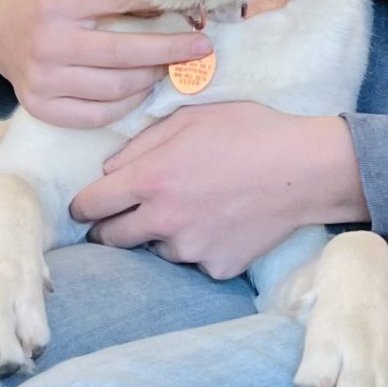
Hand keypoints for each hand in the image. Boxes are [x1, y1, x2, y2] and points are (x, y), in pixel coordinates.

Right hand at [0, 0, 211, 127]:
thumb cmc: (46, 3)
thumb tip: (168, 4)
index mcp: (57, 3)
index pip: (118, 0)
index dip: (157, 4)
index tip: (189, 9)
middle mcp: (49, 43)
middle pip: (124, 52)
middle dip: (170, 50)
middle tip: (201, 49)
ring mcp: (44, 80)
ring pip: (115, 87)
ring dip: (150, 78)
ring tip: (168, 68)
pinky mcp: (41, 107)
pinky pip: (96, 115)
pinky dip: (126, 104)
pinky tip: (140, 90)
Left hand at [69, 105, 368, 279]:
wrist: (305, 169)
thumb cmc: (248, 132)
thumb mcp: (190, 118)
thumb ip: (141, 144)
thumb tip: (108, 170)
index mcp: (150, 180)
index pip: (90, 206)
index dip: (82, 206)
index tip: (86, 207)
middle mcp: (163, 221)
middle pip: (112, 238)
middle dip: (111, 226)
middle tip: (128, 213)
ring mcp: (191, 250)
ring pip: (156, 249)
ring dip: (162, 234)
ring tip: (195, 207)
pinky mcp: (217, 268)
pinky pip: (195, 261)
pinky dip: (201, 246)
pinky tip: (223, 222)